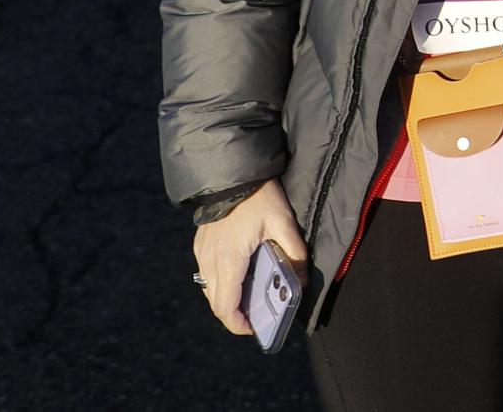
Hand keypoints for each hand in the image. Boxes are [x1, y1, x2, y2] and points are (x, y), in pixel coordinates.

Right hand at [191, 180, 307, 335]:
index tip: (253, 329)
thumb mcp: (283, 222)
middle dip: (234, 314)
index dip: (237, 323)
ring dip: (227, 298)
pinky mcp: (201, 245)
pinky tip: (241, 276)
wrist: (233, 174)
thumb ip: (294, 253)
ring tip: (251, 297)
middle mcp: (210, 260)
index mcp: (229, 260)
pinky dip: (221, 283)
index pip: (225, 305)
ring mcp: (202, 253)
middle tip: (256, 316)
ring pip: (210, 289)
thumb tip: (301, 281)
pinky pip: (207, 273)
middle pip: (216, 302)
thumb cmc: (259, 197)